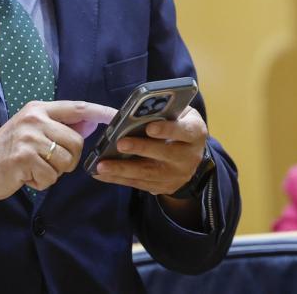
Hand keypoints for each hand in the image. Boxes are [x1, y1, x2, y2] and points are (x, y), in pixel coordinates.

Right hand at [0, 100, 115, 205]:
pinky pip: (51, 176)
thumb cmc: (6, 153)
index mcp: (37, 108)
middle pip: (77, 141)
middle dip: (70, 159)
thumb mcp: (30, 130)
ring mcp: (28, 137)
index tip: (117, 115)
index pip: (77, 107)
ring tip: (33, 168)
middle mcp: (34, 119)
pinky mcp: (24, 158)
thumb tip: (90, 121)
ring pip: (66, 160)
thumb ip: (58, 126)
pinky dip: (41, 183)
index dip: (100, 112)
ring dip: (54, 172)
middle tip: (48, 162)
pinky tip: (25, 176)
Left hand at [91, 106, 208, 196]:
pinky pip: (140, 184)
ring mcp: (178, 175)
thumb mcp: (179, 113)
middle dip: (140, 149)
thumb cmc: (178, 124)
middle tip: (119, 144)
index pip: (183, 131)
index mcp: (195, 133)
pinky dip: (119, 179)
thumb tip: (135, 111)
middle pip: (164, 154)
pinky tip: (101, 174)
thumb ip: (163, 110)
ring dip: (123, 169)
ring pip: (149, 173)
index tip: (149, 127)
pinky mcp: (165, 187)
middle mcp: (189, 157)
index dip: (167, 130)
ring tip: (102, 165)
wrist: (190, 153)